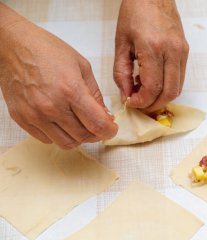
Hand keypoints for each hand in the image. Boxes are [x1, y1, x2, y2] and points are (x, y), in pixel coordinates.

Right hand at [0, 4, 117, 148]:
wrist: (12, 46)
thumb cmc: (48, 51)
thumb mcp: (82, 66)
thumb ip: (95, 94)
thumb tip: (105, 116)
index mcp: (70, 90)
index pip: (97, 124)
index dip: (109, 130)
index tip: (112, 128)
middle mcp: (52, 107)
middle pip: (83, 136)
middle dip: (96, 134)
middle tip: (97, 125)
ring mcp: (34, 115)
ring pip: (65, 143)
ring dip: (78, 137)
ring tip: (80, 124)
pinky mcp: (21, 119)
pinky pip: (46, 139)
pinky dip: (59, 135)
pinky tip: (61, 121)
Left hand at [114, 0, 188, 111]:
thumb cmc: (134, 14)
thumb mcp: (121, 43)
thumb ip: (121, 73)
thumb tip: (126, 95)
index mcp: (153, 48)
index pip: (152, 87)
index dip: (141, 101)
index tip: (131, 103)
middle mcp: (172, 52)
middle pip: (169, 93)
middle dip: (153, 105)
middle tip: (139, 105)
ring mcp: (182, 52)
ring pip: (177, 89)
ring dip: (162, 97)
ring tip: (145, 92)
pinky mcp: (185, 52)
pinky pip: (180, 78)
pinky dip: (167, 87)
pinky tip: (154, 81)